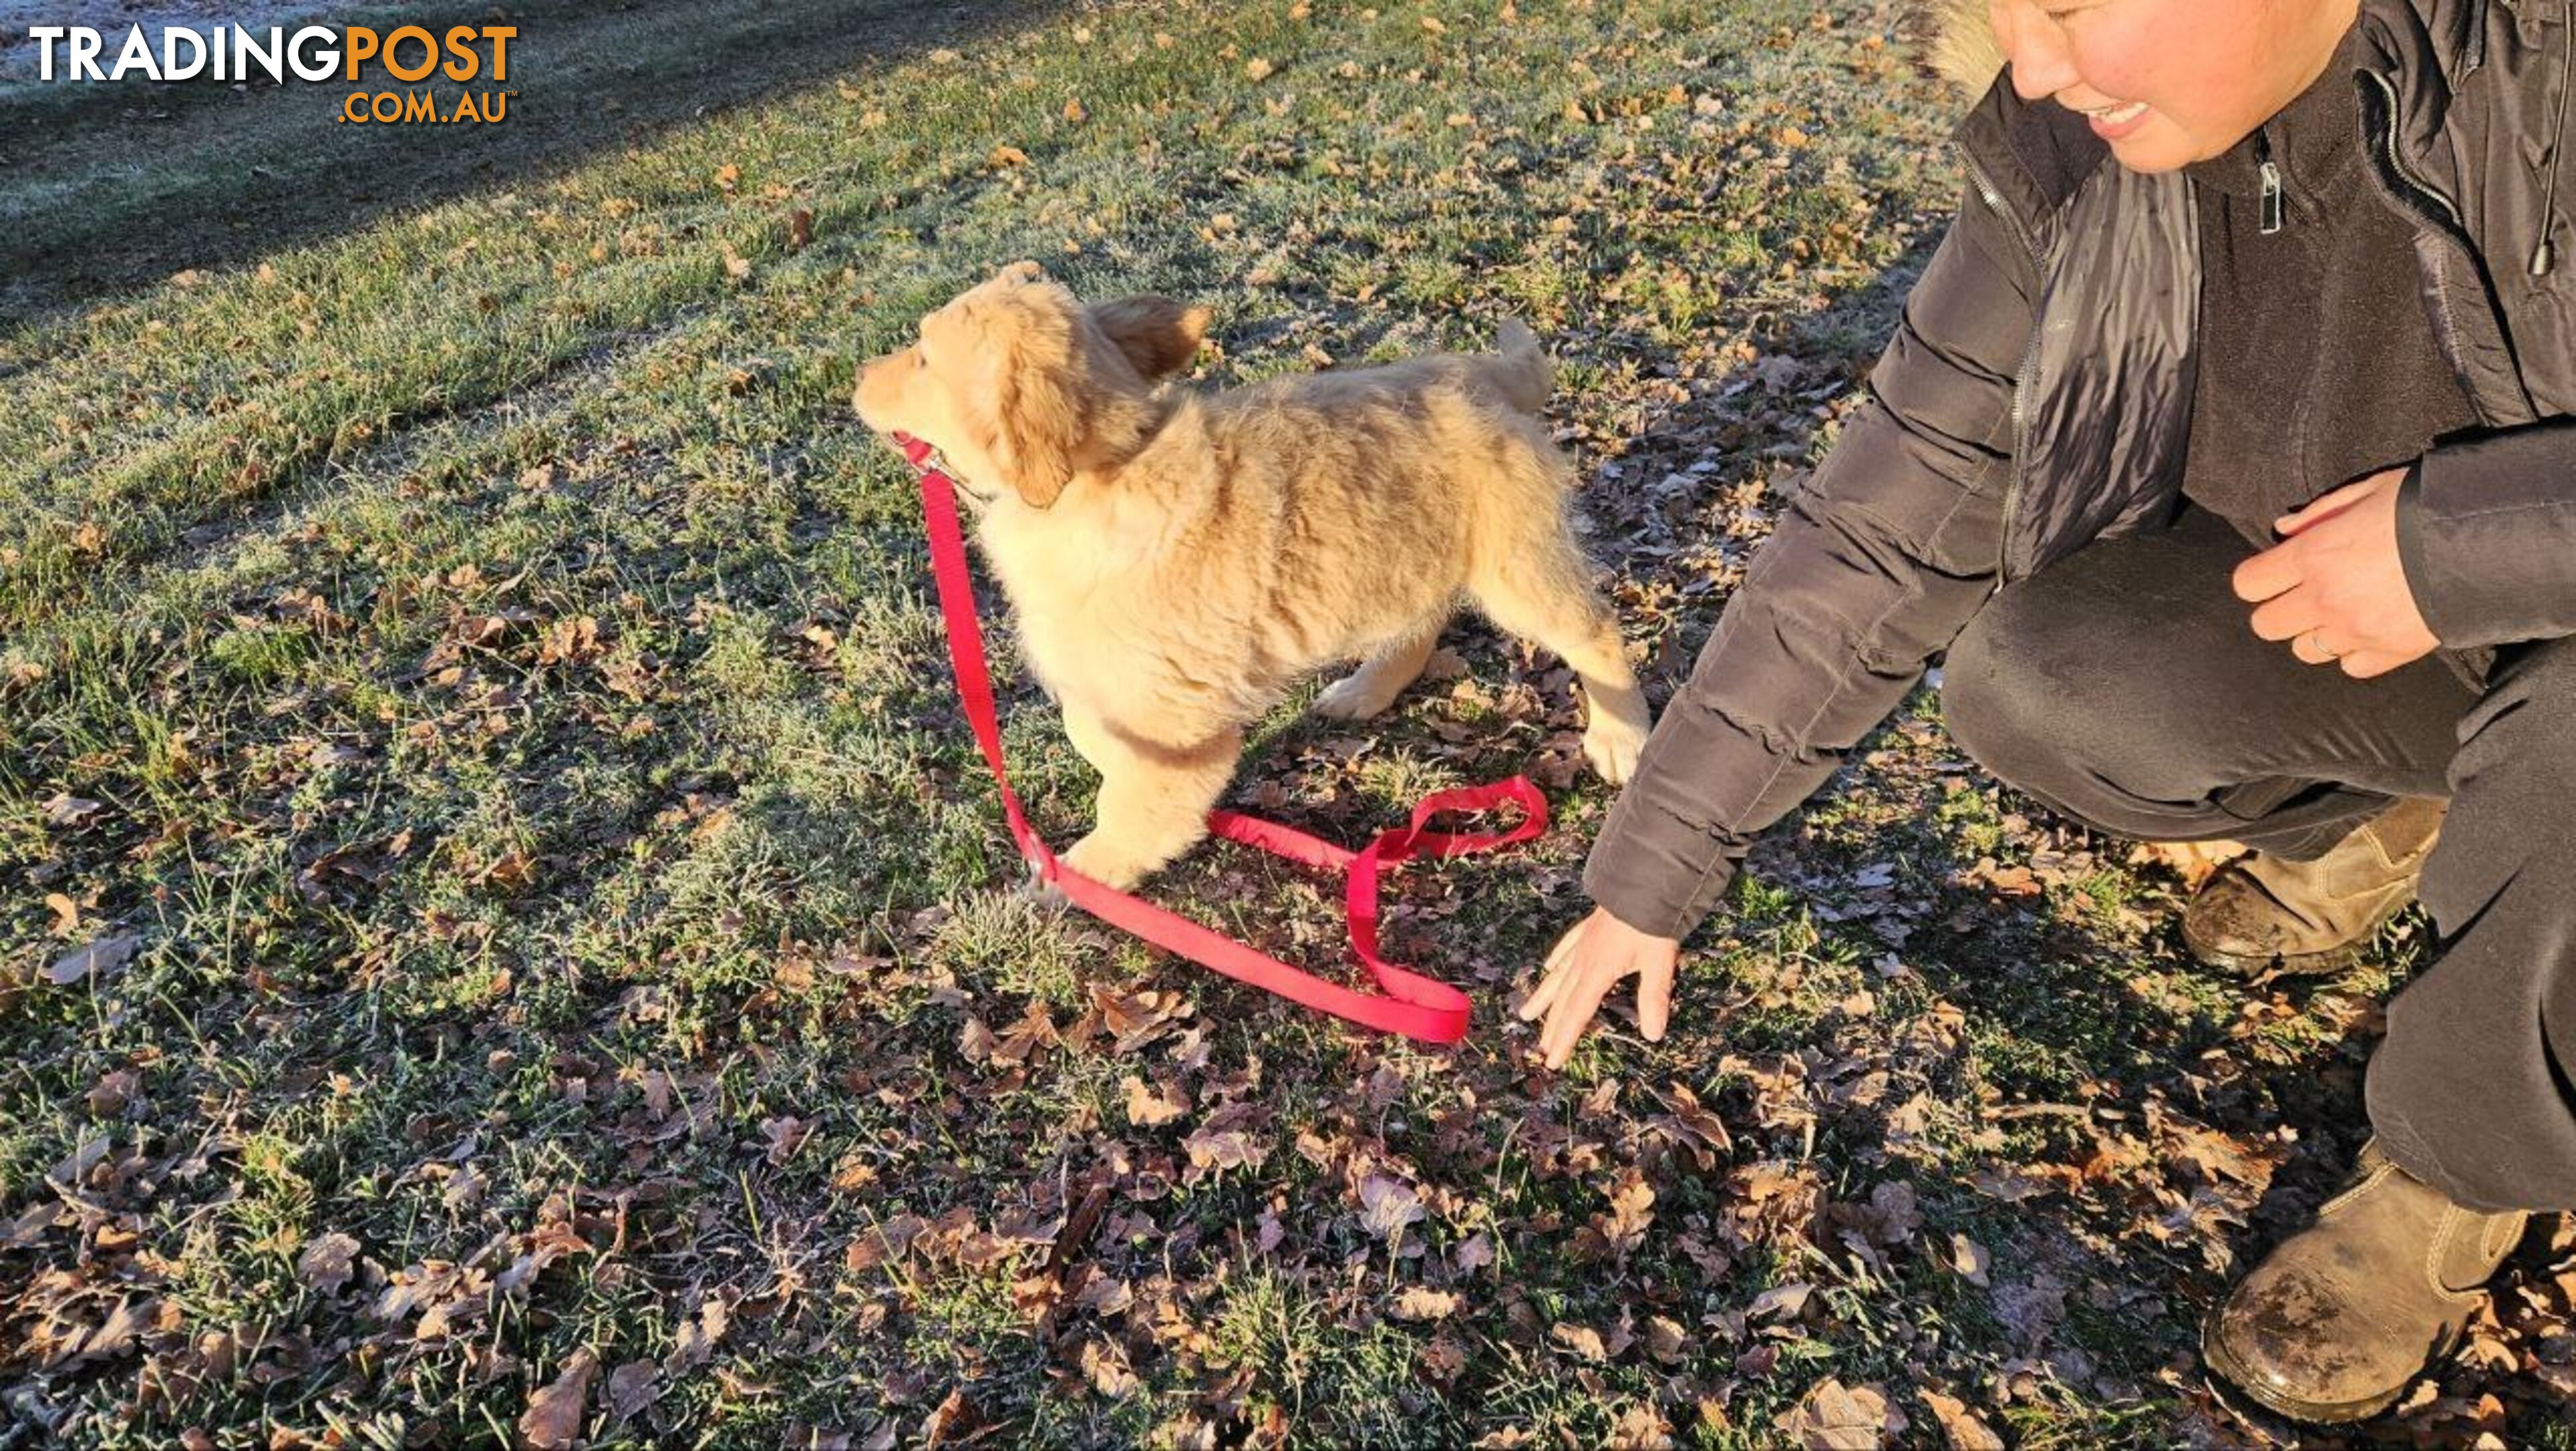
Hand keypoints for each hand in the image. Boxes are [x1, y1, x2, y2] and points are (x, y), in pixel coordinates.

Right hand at [1516, 906, 1681, 1068]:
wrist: (1646, 883)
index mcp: (1597, 972)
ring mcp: (1584, 942)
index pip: (1577, 1013)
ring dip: (1543, 997)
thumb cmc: (1653, 924)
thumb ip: (1654, 998)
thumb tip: (1653, 1035)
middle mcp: (1584, 959)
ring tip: (1526, 1014)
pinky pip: (1567, 947)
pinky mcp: (1590, 928)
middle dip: (1552, 1025)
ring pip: (1558, 975)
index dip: (1564, 1039)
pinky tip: (1549, 966)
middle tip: (1541, 1048)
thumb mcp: (1659, 963)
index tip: (1552, 1061)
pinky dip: (1557, 959)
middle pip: (1563, 999)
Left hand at [2231, 467, 2440, 678]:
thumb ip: (2319, 513)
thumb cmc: (2424, 507)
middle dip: (2280, 608)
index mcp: (2313, 556)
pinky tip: (2371, 628)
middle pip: (2266, 625)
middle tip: (2306, 593)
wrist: (2487, 543)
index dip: (2257, 577)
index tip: (2275, 570)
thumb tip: (2282, 529)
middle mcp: (2325, 599)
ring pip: (2304, 651)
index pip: (2248, 583)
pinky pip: (2350, 666)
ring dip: (2315, 633)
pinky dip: (2355, 652)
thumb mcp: (2369, 491)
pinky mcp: (2389, 653)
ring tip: (2342, 611)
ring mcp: (2355, 631)